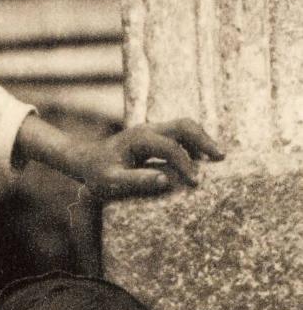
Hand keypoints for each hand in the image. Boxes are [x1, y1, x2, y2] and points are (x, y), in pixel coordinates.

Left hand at [70, 119, 223, 198]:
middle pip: (184, 125)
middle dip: (204, 140)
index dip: (186, 164)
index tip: (196, 183)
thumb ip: (136, 181)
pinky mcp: (156, 135)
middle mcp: (148, 129)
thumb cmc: (97, 174)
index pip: (170, 148)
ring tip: (217, 157)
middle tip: (221, 157)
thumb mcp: (111, 182)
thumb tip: (165, 181)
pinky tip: (202, 158)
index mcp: (138, 139)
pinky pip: (180, 133)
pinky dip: (194, 142)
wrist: (87, 161)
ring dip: (202, 139)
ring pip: (185, 126)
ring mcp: (153, 129)